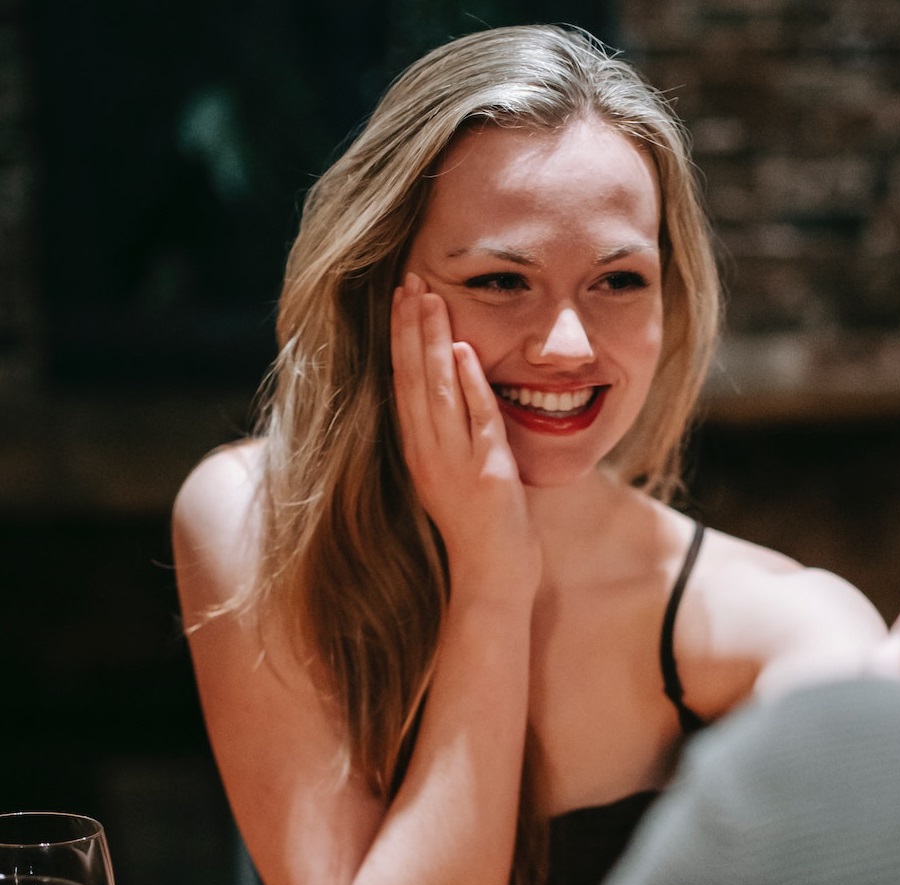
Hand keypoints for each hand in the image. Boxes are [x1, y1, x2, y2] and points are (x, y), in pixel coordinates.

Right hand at [391, 273, 538, 587]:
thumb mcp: (456, 476)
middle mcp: (428, 455)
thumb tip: (452, 392)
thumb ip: (451, 437)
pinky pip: (476, 422)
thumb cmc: (480, 531)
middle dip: (409, 327)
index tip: (402, 298)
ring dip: (431, 343)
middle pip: (411, 379)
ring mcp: (455, 465)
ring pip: (436, 392)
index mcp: (419, 452)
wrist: (491, 582)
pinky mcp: (487, 477)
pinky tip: (463, 351)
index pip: (402, 384)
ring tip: (428, 297)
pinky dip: (468, 386)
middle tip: (407, 279)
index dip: (401, 340)